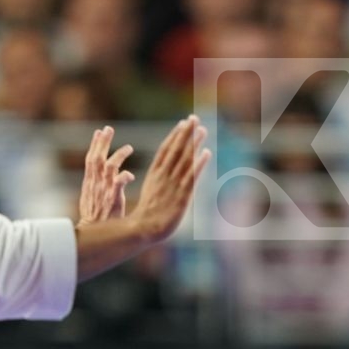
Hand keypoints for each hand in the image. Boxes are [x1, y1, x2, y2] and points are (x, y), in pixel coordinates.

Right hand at [77, 125, 135, 225]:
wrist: (93, 236)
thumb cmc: (96, 220)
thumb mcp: (92, 199)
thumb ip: (96, 185)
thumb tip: (102, 175)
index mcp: (89, 183)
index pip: (91, 159)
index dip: (95, 145)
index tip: (99, 131)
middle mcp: (95, 184)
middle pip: (96, 158)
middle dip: (102, 142)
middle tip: (109, 129)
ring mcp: (103, 191)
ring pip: (108, 166)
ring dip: (118, 155)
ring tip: (129, 148)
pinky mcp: (111, 199)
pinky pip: (117, 184)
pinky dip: (124, 176)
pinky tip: (130, 174)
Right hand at [128, 115, 209, 242]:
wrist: (143, 229)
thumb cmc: (145, 217)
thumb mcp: (150, 194)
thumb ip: (158, 184)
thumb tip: (163, 178)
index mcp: (154, 174)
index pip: (165, 150)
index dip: (175, 135)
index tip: (182, 123)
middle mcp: (163, 176)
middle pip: (176, 150)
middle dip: (185, 133)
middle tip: (194, 118)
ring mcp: (172, 185)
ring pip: (184, 160)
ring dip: (194, 143)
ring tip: (202, 130)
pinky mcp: (182, 196)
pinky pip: (191, 176)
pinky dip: (199, 164)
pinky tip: (206, 153)